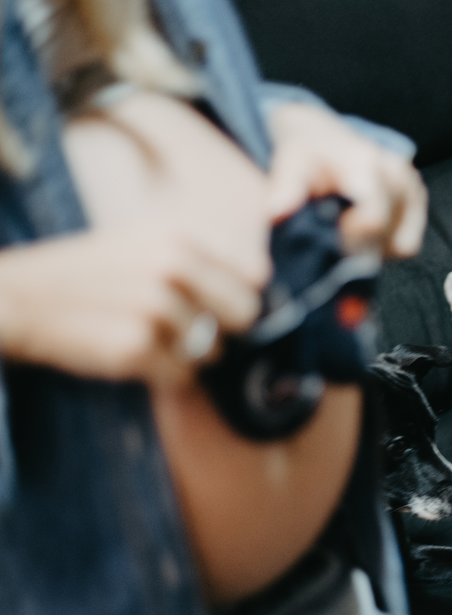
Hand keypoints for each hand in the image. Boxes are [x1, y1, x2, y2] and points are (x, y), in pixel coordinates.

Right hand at [0, 219, 263, 386]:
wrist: (17, 298)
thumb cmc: (88, 273)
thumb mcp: (143, 240)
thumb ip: (201, 257)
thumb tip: (263, 281)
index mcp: (177, 237)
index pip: (256, 275)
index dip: (243, 295)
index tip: (223, 305)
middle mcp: (171, 267)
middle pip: (246, 315)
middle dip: (224, 328)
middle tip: (188, 328)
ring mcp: (154, 308)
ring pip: (212, 351)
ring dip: (186, 355)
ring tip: (144, 336)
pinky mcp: (135, 347)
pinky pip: (182, 376)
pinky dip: (164, 375)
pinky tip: (131, 354)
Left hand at [265, 103, 427, 257]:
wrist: (323, 133)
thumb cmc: (305, 150)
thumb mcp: (289, 161)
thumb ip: (286, 187)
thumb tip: (275, 214)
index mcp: (367, 164)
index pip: (374, 221)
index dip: (351, 241)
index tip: (329, 238)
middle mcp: (399, 174)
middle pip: (386, 239)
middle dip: (357, 246)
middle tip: (332, 233)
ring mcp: (413, 188)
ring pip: (400, 245)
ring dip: (373, 247)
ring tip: (347, 228)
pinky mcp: (419, 201)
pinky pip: (407, 244)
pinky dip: (385, 245)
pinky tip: (362, 229)